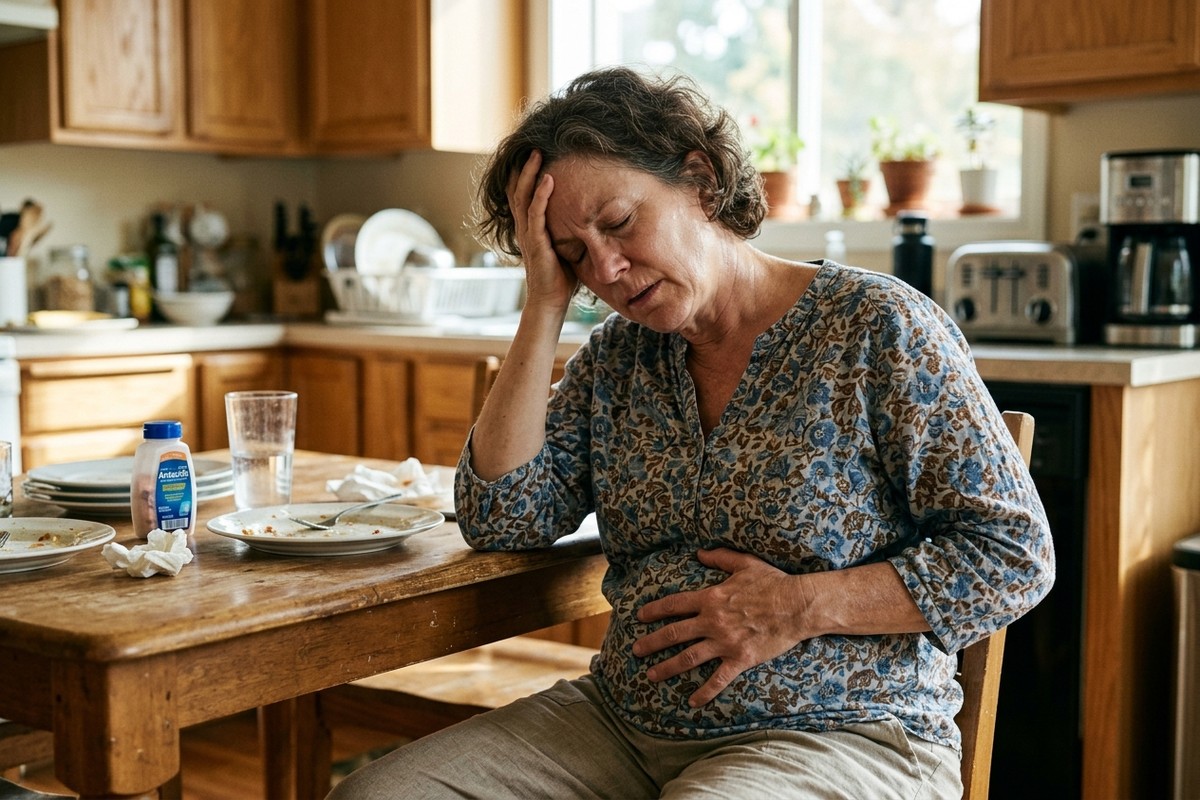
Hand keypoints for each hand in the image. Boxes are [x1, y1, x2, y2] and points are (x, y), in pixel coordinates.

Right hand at [507, 150, 577, 311]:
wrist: (550, 302)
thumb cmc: (560, 278)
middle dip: (524, 166)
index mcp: (529, 227)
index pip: (522, 194)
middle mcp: (524, 227)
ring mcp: (528, 234)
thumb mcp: (565, 247)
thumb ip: (569, 230)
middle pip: (517, 189)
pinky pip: (536, 213)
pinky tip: (548, 178)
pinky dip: (541, 195)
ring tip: (537, 153)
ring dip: (530, 173)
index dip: (525, 174)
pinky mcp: (535, 243)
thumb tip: (589, 216)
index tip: (533, 153)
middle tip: (533, 145)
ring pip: (523, 196)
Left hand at [633, 548, 810, 706]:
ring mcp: (725, 642)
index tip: (640, 617)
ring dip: (667, 667)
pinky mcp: (740, 659)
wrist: (797, 605)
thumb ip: (720, 557)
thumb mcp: (744, 564)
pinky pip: (718, 679)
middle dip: (652, 642)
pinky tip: (692, 701)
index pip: (675, 605)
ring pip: (688, 658)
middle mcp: (713, 621)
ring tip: (651, 675)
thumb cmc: (773, 583)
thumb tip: (699, 552)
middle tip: (635, 650)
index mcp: (711, 598)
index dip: (655, 610)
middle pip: (674, 633)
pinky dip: (704, 692)